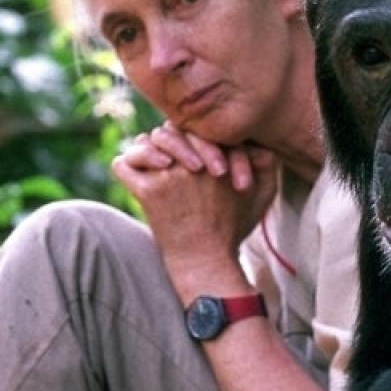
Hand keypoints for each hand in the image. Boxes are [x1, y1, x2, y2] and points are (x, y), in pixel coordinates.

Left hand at [113, 132, 278, 288]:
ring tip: (158, 166)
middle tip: (178, 163)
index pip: (201, 129)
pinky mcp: (148, 193)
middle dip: (174, 142)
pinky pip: (124, 164)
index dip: (200, 140)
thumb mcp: (263, 194)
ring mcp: (169, 176)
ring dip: (149, 150)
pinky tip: (140, 176)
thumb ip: (266, 163)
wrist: (207, 261)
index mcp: (223, 157)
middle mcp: (196, 163)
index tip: (206, 164)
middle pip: (172, 129)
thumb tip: (253, 142)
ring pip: (146, 141)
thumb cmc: (234, 227)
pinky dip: (128, 166)